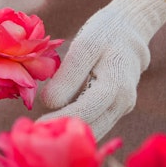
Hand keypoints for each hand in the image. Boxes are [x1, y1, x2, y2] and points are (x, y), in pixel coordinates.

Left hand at [39, 0, 165, 139]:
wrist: (129, 31)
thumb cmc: (103, 34)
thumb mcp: (84, 46)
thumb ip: (68, 75)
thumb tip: (50, 103)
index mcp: (115, 84)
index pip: (85, 111)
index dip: (60, 120)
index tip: (37, 126)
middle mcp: (122, 102)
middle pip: (90, 128)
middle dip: (62, 133)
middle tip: (35, 135)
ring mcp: (120, 108)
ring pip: (93, 131)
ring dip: (68, 135)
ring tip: (42, 133)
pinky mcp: (114, 110)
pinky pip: (94, 125)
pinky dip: (76, 129)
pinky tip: (55, 126)